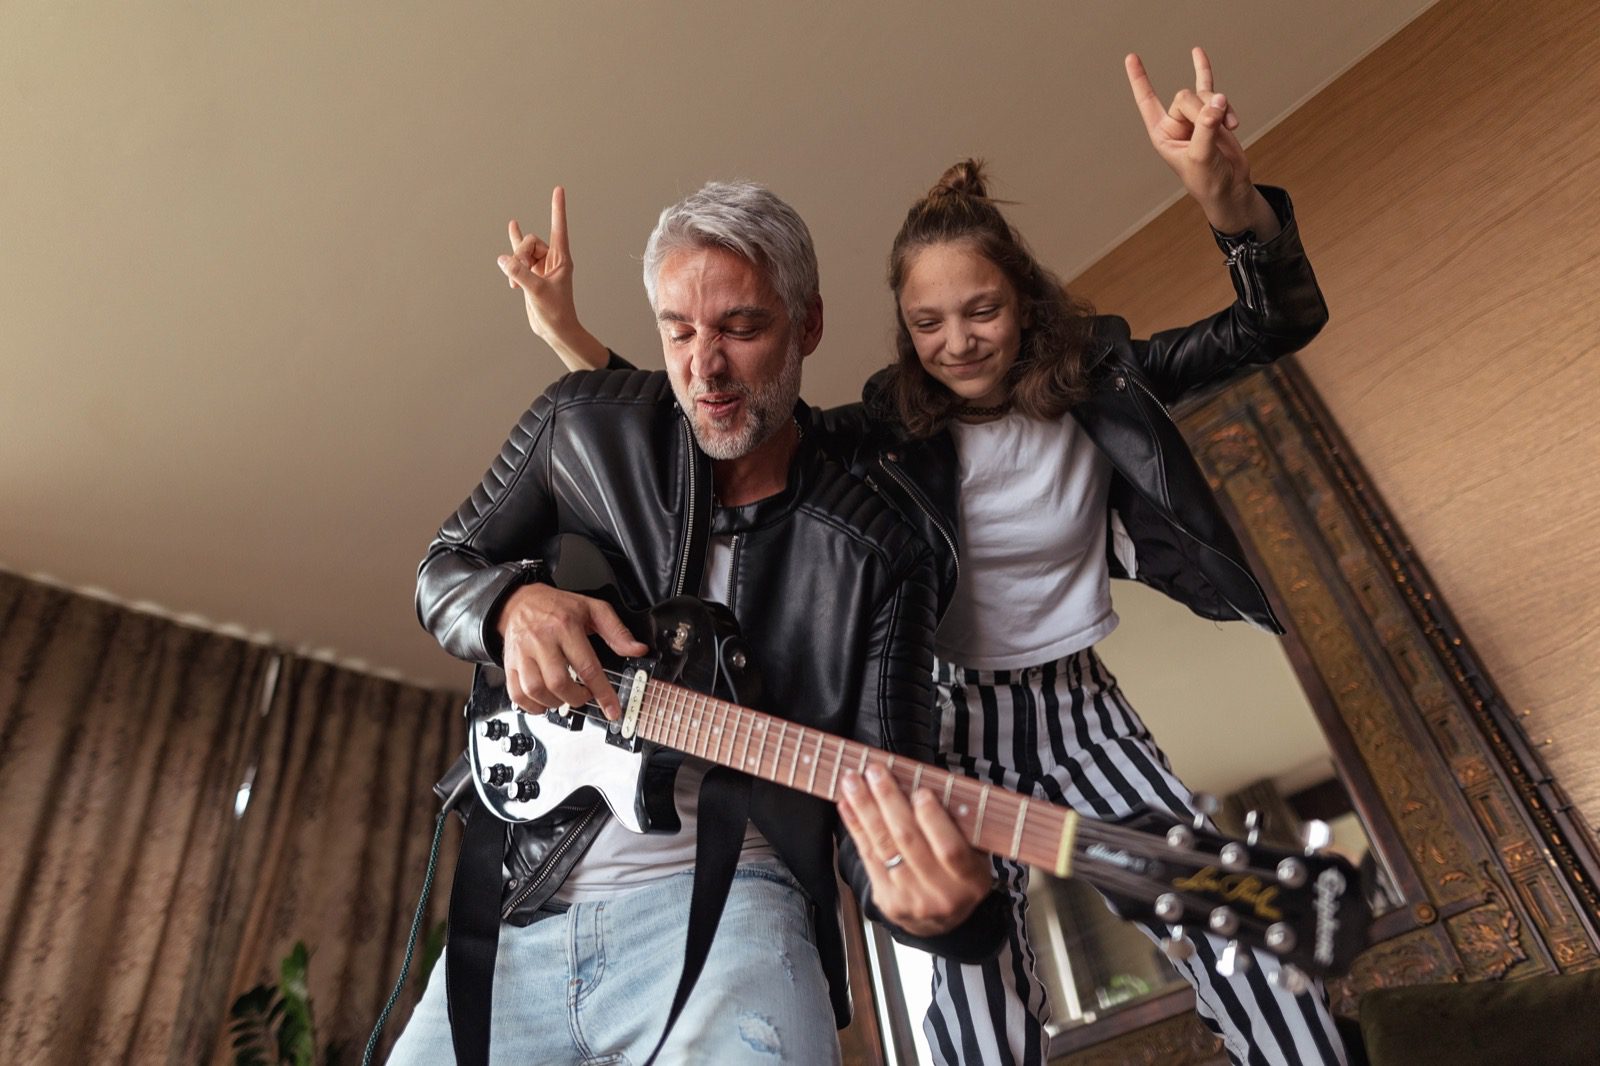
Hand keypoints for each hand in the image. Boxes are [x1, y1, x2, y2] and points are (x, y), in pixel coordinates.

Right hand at [495, 582, 648, 719]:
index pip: (587, 666)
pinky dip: (532, 706)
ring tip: (565, 698)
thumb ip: (616, 631)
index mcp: (565, 626)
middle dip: (577, 699)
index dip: (602, 693)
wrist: (519, 602)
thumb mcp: (592, 609)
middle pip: (559, 683)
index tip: (612, 709)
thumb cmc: (557, 607)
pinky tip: (544, 702)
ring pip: (536, 690)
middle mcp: (541, 640)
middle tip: (584, 696)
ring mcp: (522, 653)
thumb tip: (637, 649)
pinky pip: (517, 694)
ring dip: (555, 704)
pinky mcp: (509, 663)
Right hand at [497, 187, 608, 370]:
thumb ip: (520, 273)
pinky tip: (509, 249)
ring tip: (511, 278)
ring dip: (514, 262)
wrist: (555, 331)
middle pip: (531, 243)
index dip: (557, 208)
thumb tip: (503, 259)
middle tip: (517, 275)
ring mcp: (540, 267)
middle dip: (520, 255)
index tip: (559, 189)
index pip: (559, 228)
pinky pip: (518, 260)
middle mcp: (552, 260)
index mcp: (561, 259)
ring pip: (522, 252)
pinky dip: (511, 261)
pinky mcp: (531, 276)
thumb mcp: (537, 292)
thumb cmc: (556, 312)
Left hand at [837, 765, 993, 936]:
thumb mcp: (974, 851)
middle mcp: (941, 894)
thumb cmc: (958, 873)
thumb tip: (925, 784)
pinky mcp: (886, 899)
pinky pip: (867, 857)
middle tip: (875, 772)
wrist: (941, 921)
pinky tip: (847, 805)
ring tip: (853, 781)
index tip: (920, 791)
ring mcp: (911, 900)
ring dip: (865, 809)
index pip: (950, 849)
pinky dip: (856, 827)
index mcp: (971, 880)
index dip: (933, 820)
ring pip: (883, 846)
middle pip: (909, 842)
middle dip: (889, 802)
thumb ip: (956, 825)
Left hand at [1125, 47, 1278, 238]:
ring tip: (1231, 125)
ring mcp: (1195, 117)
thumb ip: (1207, 127)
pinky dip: (1204, 70)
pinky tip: (1197, 52)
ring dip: (1220, 107)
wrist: (1230, 187)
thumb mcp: (1202, 156)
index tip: (1131, 57)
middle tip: (1215, 128)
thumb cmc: (1208, 180)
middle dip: (1202, 109)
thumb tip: (1217, 101)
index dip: (1139, 80)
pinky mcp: (1213, 114)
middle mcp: (1175, 123)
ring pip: (1203, 94)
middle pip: (1185, 96)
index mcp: (1162, 133)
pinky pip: (1207, 85)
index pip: (1147, 101)